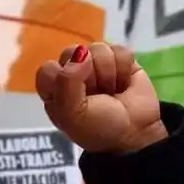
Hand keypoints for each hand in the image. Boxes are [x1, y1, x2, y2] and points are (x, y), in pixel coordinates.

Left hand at [35, 42, 166, 153]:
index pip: (48, 70)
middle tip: (96, 94)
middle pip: (72, 52)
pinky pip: (119, 50)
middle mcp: (72, 74)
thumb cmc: (100, 129)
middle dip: (88, 75)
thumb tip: (80, 53)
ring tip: (111, 91)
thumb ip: (66, 83)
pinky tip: (123, 84)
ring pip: (97, 49)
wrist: (135, 134)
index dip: (64, 80)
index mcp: (54, 90)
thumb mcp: (73, 115)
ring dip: (108, 74)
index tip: (77, 96)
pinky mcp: (119, 59)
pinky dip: (124, 68)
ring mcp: (95, 65)